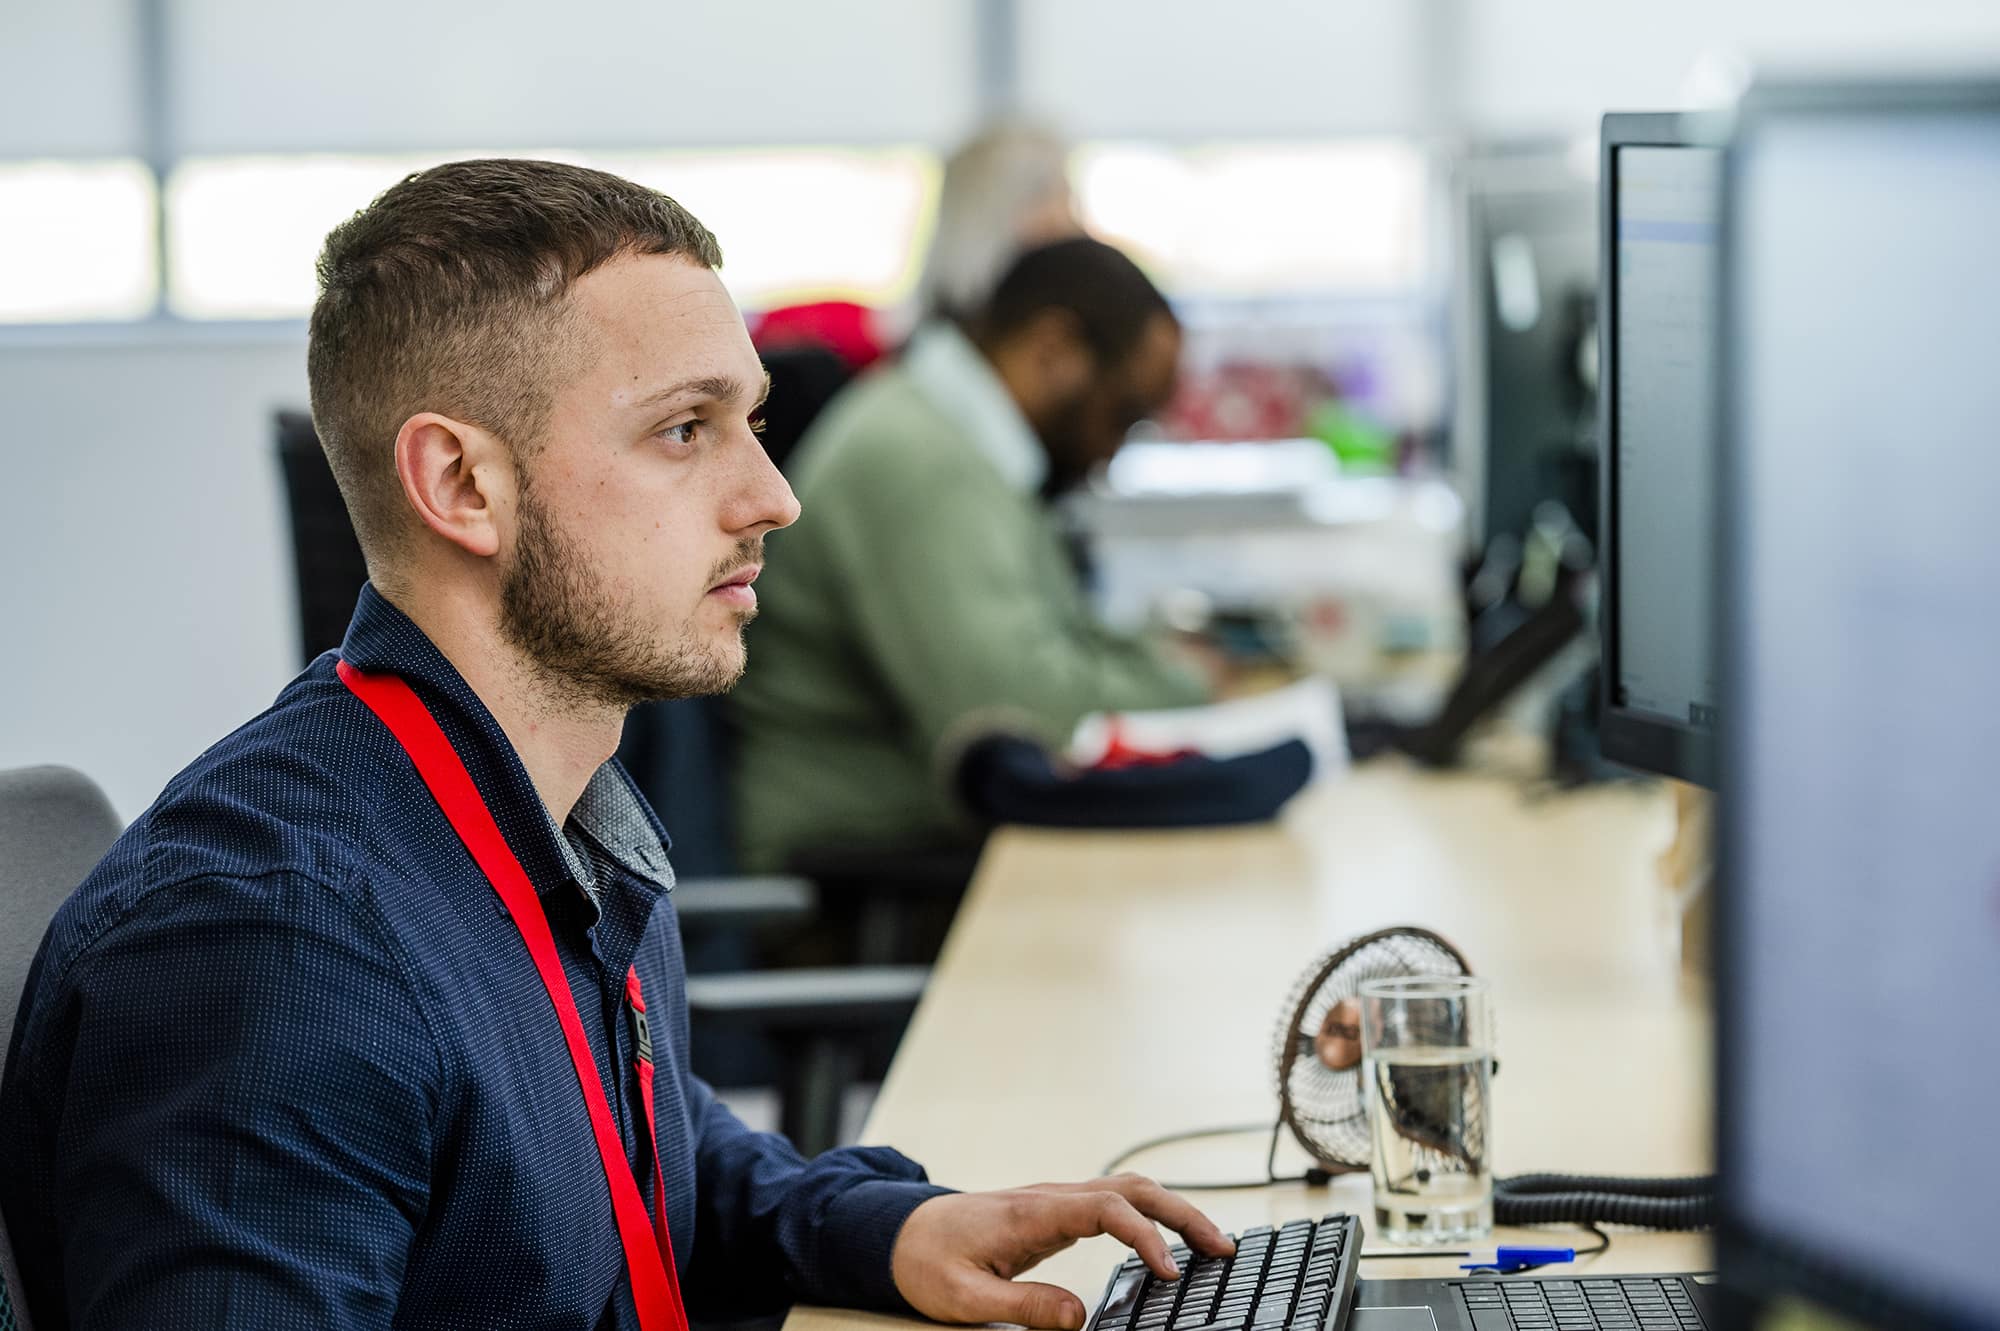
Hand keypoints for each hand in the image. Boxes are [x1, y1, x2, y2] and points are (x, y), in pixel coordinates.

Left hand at [890, 1174, 1235, 1329]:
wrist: (899, 1233)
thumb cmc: (927, 1261)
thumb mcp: (964, 1299)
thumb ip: (1022, 1306)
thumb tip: (1081, 1317)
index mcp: (1031, 1212)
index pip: (1107, 1208)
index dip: (1145, 1236)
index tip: (1171, 1272)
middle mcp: (1051, 1197)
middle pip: (1132, 1189)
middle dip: (1182, 1213)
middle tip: (1223, 1249)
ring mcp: (1056, 1200)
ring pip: (1128, 1190)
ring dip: (1173, 1211)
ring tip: (1211, 1245)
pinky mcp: (1056, 1212)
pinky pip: (1114, 1204)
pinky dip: (1150, 1216)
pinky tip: (1167, 1243)